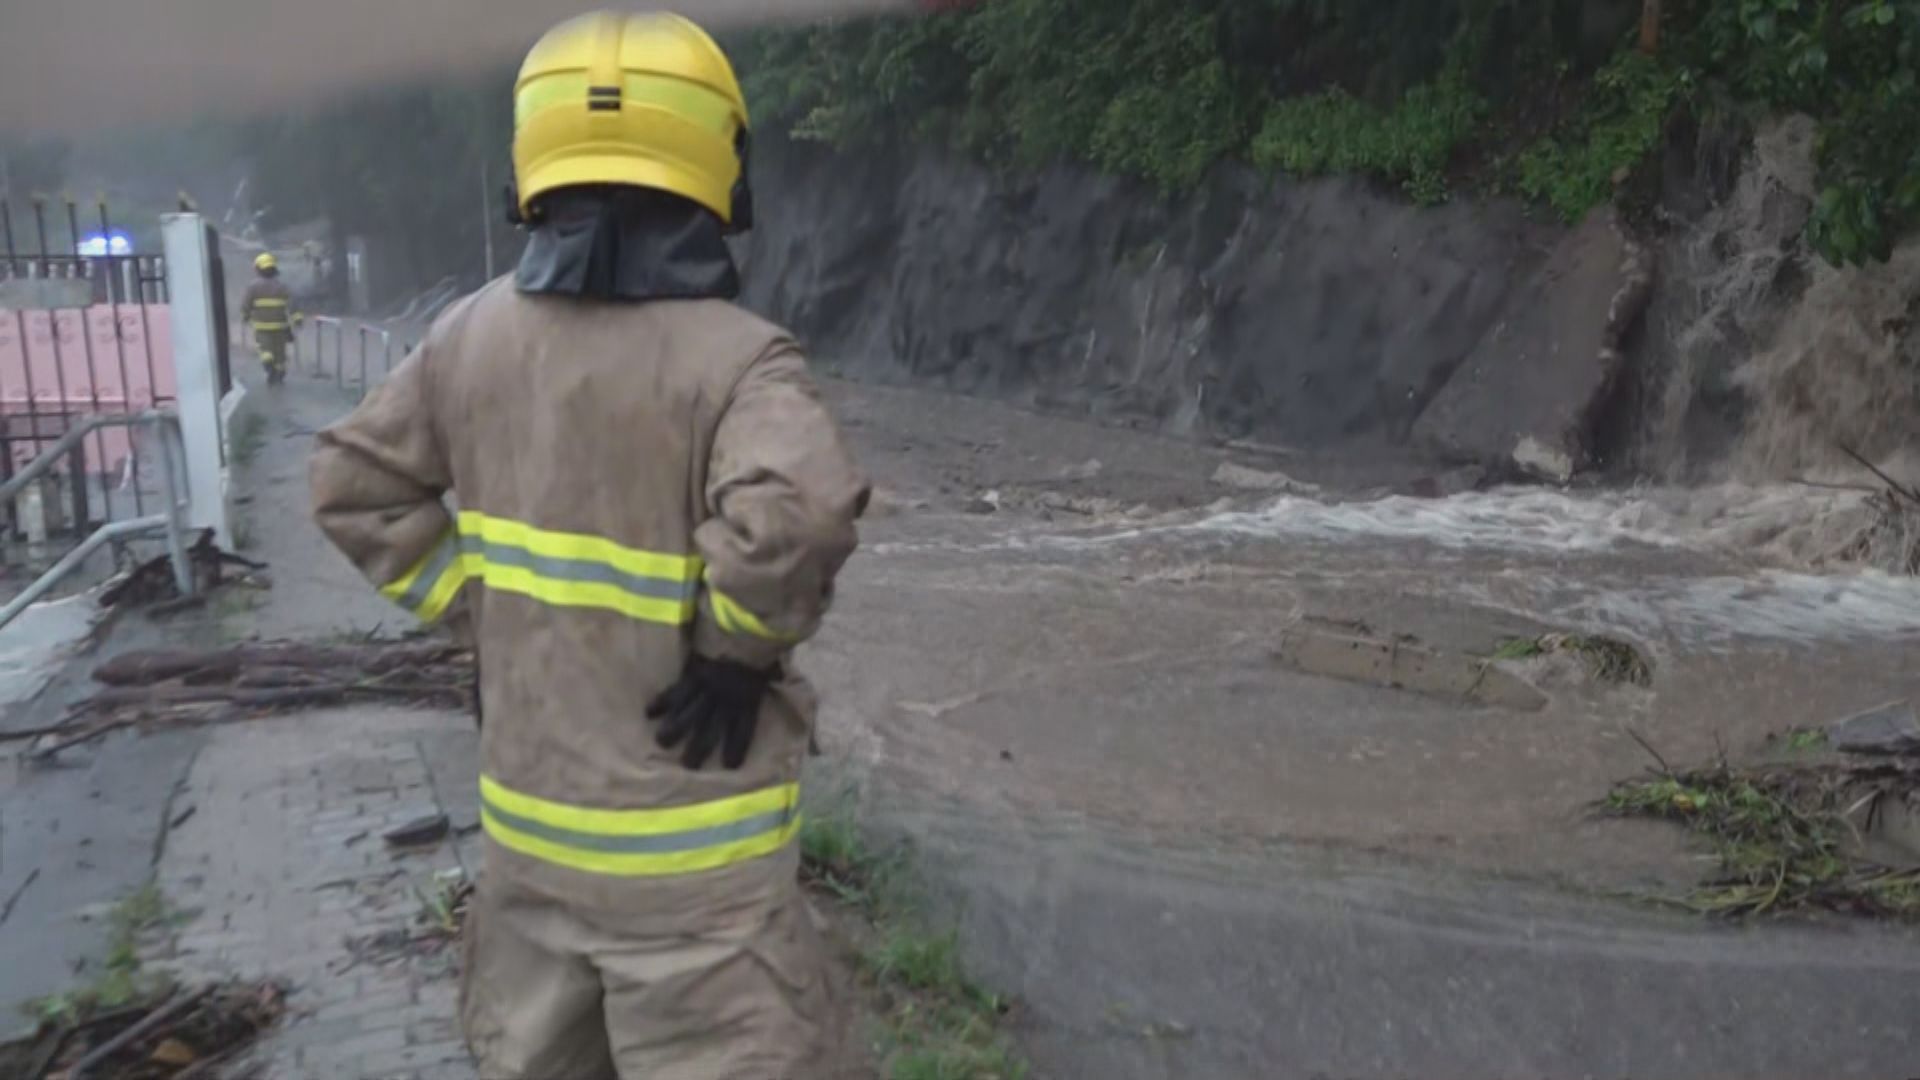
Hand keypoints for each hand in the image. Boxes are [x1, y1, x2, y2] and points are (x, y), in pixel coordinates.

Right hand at [647, 656, 774, 769]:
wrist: (743, 632)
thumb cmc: (759, 649)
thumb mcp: (770, 666)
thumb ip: (771, 676)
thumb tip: (776, 674)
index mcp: (748, 701)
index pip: (743, 730)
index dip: (736, 748)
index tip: (730, 765)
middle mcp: (725, 701)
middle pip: (710, 731)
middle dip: (698, 749)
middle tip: (688, 765)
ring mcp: (706, 690)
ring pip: (688, 716)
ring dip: (674, 730)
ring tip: (662, 742)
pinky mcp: (691, 676)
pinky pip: (675, 693)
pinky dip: (661, 702)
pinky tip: (649, 713)